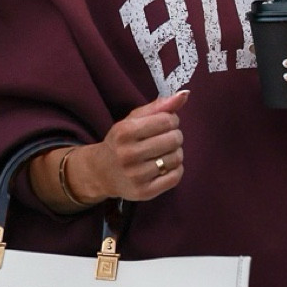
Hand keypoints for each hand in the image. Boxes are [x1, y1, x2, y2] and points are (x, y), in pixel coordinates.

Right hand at [32, 93, 187, 210]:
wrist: (101, 172)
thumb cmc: (122, 141)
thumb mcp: (133, 120)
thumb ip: (159, 106)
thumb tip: (185, 94)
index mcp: (125, 132)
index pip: (166, 120)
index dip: (172, 120)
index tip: (166, 123)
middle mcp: (129, 154)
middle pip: (174, 139)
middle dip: (174, 136)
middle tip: (165, 138)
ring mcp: (136, 175)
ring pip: (177, 158)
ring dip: (176, 153)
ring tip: (164, 152)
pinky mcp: (144, 192)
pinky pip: (175, 177)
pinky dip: (176, 169)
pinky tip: (166, 166)